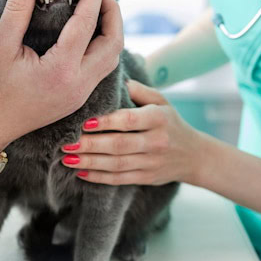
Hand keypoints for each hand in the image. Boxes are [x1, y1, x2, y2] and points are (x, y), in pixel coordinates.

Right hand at [0, 0, 123, 154]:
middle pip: (113, 42)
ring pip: (112, 58)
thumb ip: (16, 9)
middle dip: (111, 12)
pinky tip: (88, 31)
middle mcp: (78, 85)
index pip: (87, 24)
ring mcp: (80, 95)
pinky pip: (101, 68)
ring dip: (110, 30)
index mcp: (61, 71)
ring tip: (96, 6)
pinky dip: (102, 45)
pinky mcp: (77, 99)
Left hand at [60, 80, 201, 184]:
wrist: (194, 156)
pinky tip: (81, 172)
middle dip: (90, 145)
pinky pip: (120, 179)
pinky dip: (99, 177)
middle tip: (66, 143)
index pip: (129, 120)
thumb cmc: (170, 122)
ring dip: (90, 162)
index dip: (106, 122)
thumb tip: (117, 81)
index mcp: (159, 118)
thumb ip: (139, 90)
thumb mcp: (162, 101)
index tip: (84, 122)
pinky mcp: (147, 177)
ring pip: (117, 165)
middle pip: (119, 145)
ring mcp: (152, 162)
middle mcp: (156, 141)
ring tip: (67, 158)